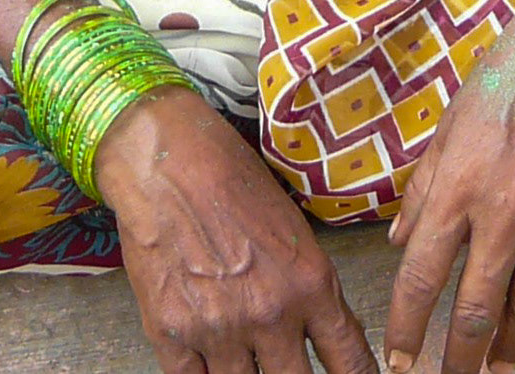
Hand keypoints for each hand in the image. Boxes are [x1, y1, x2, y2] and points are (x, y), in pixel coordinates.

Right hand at [96, 86, 377, 373]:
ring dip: (247, 373)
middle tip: (288, 362)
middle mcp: (268, 314)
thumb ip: (310, 287)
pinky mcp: (171, 335)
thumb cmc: (229, 178)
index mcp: (308, 282)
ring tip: (245, 350)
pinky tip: (209, 355)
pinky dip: (204, 373)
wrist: (165, 160)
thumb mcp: (292, 228)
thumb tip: (320, 334)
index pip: (350, 358)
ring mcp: (218, 330)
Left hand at [384, 0, 514, 373]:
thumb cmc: (508, 73)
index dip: (408, 327)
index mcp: (459, 186)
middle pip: (475, 309)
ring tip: (496, 367)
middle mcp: (504, 212)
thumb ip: (425, 189)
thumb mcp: (450, 123)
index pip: (421, 276)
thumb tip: (399, 243)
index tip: (400, 360)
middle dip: (458, 356)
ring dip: (510, 347)